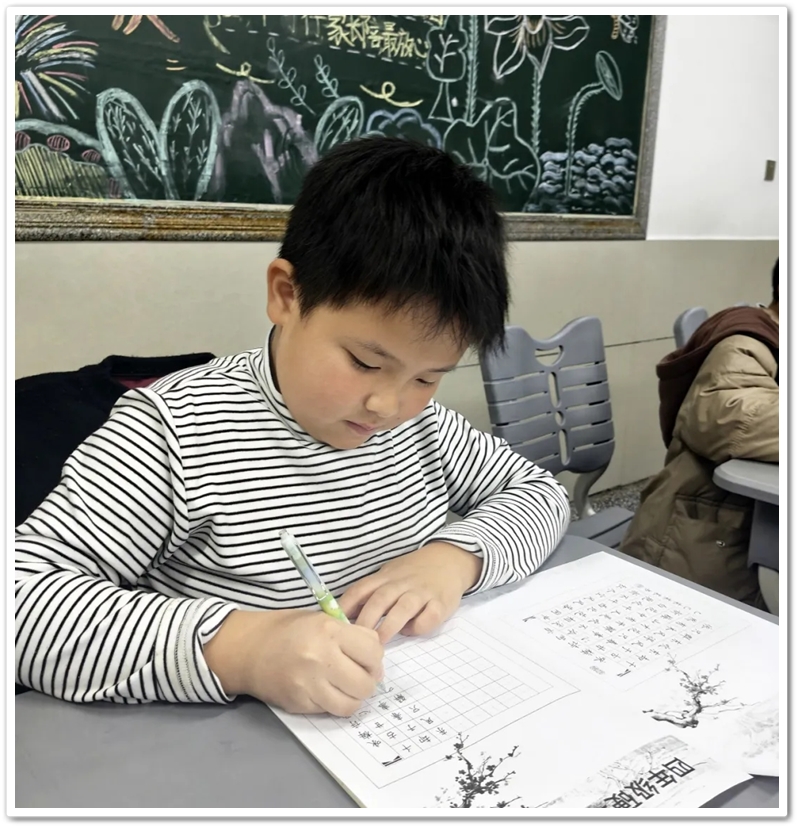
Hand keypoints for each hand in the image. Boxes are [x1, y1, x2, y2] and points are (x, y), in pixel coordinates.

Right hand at [203, 608, 383, 715]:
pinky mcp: (299, 703)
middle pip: (365, 683)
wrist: (249, 649)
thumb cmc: (289, 630)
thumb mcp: (322, 620)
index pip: (373, 652)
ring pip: (351, 704)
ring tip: (345, 686)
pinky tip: (326, 691)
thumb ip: (351, 637)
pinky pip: (330, 711)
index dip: (375, 659)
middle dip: (367, 681)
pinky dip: (333, 704)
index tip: (368, 659)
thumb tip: (376, 663)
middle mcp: (321, 658)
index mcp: (329, 631)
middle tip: (360, 676)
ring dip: (353, 697)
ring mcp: (309, 684)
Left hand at [337, 542, 481, 643]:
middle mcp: (402, 583)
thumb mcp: (388, 575)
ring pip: (402, 609)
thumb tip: (342, 616)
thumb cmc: (413, 572)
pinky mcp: (441, 603)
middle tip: (355, 641)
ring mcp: (422, 593)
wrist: (449, 559)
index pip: (361, 589)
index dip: (346, 606)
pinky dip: (418, 627)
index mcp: (385, 577)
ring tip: (378, 645)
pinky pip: (428, 617)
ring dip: (388, 627)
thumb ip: (369, 593)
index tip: (333, 624)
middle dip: (366, 620)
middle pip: (380, 600)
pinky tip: (411, 632)